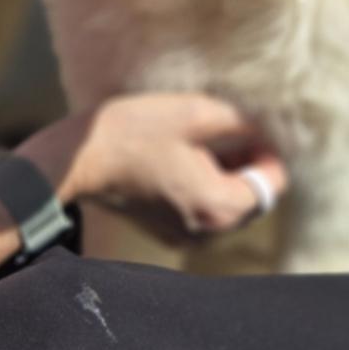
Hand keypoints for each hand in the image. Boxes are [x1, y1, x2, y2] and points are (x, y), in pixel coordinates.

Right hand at [16, 94, 288, 244]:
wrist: (76, 160)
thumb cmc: (133, 132)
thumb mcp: (195, 113)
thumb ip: (242, 121)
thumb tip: (268, 125)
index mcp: (219, 206)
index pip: (272, 185)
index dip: (269, 152)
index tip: (250, 127)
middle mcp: (207, 233)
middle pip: (252, 199)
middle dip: (248, 164)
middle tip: (227, 129)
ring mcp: (185, 236)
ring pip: (228, 205)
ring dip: (226, 174)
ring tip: (203, 142)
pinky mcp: (166, 231)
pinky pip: (204, 211)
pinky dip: (204, 186)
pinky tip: (184, 159)